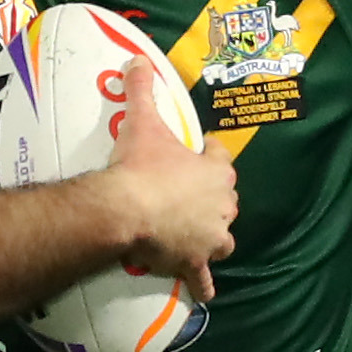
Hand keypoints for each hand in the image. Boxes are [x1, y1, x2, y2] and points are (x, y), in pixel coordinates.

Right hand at [102, 57, 232, 301]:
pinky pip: (203, 279)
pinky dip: (203, 285)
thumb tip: (137, 59)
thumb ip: (142, 89)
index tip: (197, 153)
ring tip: (199, 236)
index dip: (208, 155)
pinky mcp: (194, 262)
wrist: (126, 208)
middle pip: (225, 201)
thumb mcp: (143, 121)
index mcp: (216, 171)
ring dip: (214, 237)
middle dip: (212, 199)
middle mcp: (221, 206)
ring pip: (222, 239)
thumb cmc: (139, 164)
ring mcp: (210, 237)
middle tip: (187, 196)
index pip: (221, 158)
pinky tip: (203, 292)